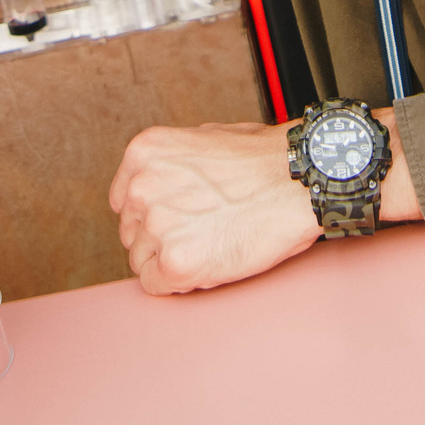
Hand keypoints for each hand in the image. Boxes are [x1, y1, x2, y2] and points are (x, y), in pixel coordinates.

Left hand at [108, 122, 318, 294]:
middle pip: (132, 231)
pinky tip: (207, 263)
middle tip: (200, 232)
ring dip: (170, 259)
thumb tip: (165, 185)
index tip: (174, 218)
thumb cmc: (266, 159)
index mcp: (145, 153)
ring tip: (210, 245)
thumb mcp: (203, 139)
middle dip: (161, 236)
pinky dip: (179, 282)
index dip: (153, 213)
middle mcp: (142, 187)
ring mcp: (157, 226)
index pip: (125, 200)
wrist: (298, 181)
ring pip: (142, 260)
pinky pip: (156, 285)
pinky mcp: (175, 263)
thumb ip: (172, 163)